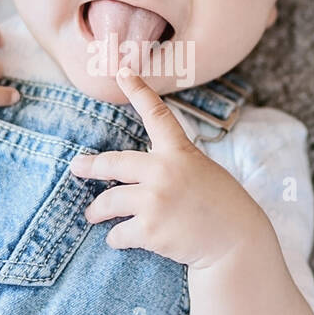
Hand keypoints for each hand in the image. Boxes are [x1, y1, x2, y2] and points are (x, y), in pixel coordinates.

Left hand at [69, 66, 267, 268]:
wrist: (237, 242)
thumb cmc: (219, 206)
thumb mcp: (200, 171)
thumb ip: (169, 166)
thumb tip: (129, 176)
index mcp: (180, 152)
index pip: (157, 115)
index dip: (139, 91)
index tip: (122, 72)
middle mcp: (164, 171)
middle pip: (113, 163)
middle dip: (90, 167)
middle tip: (76, 168)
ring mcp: (155, 200)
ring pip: (108, 202)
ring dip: (96, 211)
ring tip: (92, 214)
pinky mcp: (150, 230)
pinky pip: (117, 232)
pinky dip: (116, 237)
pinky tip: (119, 238)